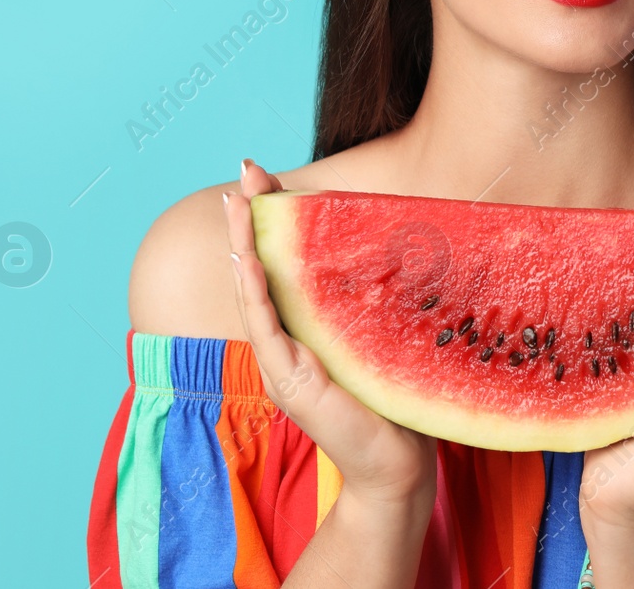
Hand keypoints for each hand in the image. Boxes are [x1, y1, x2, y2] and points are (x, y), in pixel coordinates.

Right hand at [226, 158, 437, 507]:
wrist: (397, 464)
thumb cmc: (397, 401)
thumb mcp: (383, 336)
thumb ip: (374, 300)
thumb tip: (397, 245)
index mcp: (308, 327)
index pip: (282, 262)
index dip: (271, 219)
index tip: (264, 176)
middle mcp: (288, 340)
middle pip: (261, 267)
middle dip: (250, 218)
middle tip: (244, 169)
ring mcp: (282, 361)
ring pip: (254, 291)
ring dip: (241, 245)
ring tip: (235, 201)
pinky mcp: (288, 382)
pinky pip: (265, 328)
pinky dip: (254, 292)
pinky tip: (247, 260)